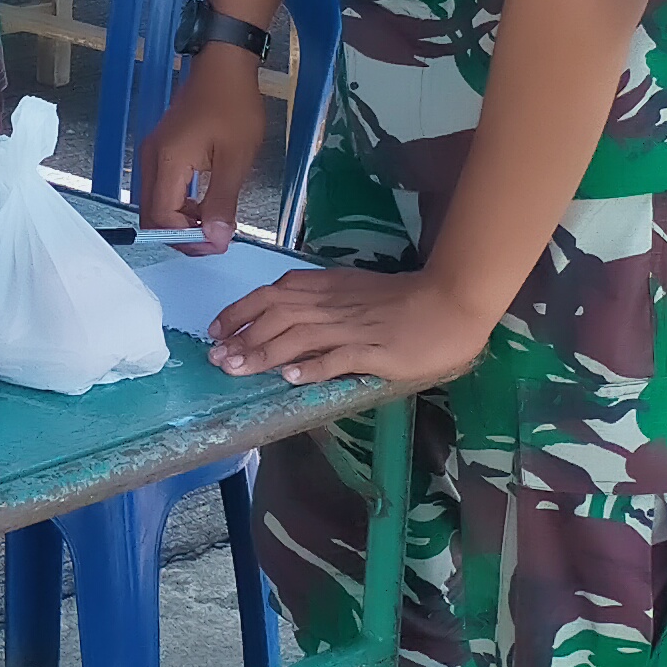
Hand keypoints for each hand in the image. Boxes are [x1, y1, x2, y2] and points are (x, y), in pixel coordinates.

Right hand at [134, 40, 265, 250]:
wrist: (223, 65)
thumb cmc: (233, 106)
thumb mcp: (236, 158)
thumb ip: (222, 201)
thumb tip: (215, 239)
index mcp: (167, 162)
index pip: (161, 217)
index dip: (187, 238)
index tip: (218, 243)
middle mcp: (151, 160)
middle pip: (151, 215)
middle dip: (181, 235)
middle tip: (216, 240)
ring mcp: (153, 155)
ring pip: (154, 205)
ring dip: (180, 222)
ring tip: (214, 225)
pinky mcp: (160, 151)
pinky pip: (161, 190)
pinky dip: (179, 206)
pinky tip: (204, 206)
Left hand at [206, 267, 491, 393]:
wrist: (451, 301)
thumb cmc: (404, 299)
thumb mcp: (354, 289)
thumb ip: (322, 299)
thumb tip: (286, 317)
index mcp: (326, 287)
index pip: (271, 294)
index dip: (240, 311)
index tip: (215, 329)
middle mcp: (332, 305)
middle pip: (275, 315)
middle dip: (241, 336)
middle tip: (216, 358)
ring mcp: (353, 327)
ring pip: (297, 336)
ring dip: (263, 353)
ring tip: (237, 369)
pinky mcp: (375, 350)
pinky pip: (339, 357)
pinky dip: (313, 367)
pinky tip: (292, 379)